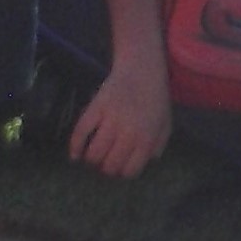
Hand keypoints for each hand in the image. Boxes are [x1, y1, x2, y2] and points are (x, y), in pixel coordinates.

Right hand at [70, 62, 170, 179]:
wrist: (142, 68)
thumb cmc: (155, 97)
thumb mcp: (165, 123)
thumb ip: (159, 145)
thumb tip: (147, 162)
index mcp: (147, 137)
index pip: (130, 170)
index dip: (123, 172)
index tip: (120, 168)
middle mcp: (129, 132)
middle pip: (110, 165)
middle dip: (107, 168)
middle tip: (105, 163)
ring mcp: (111, 119)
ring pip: (94, 153)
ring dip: (92, 160)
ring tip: (93, 157)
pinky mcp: (96, 108)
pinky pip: (81, 132)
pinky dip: (74, 147)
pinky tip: (74, 155)